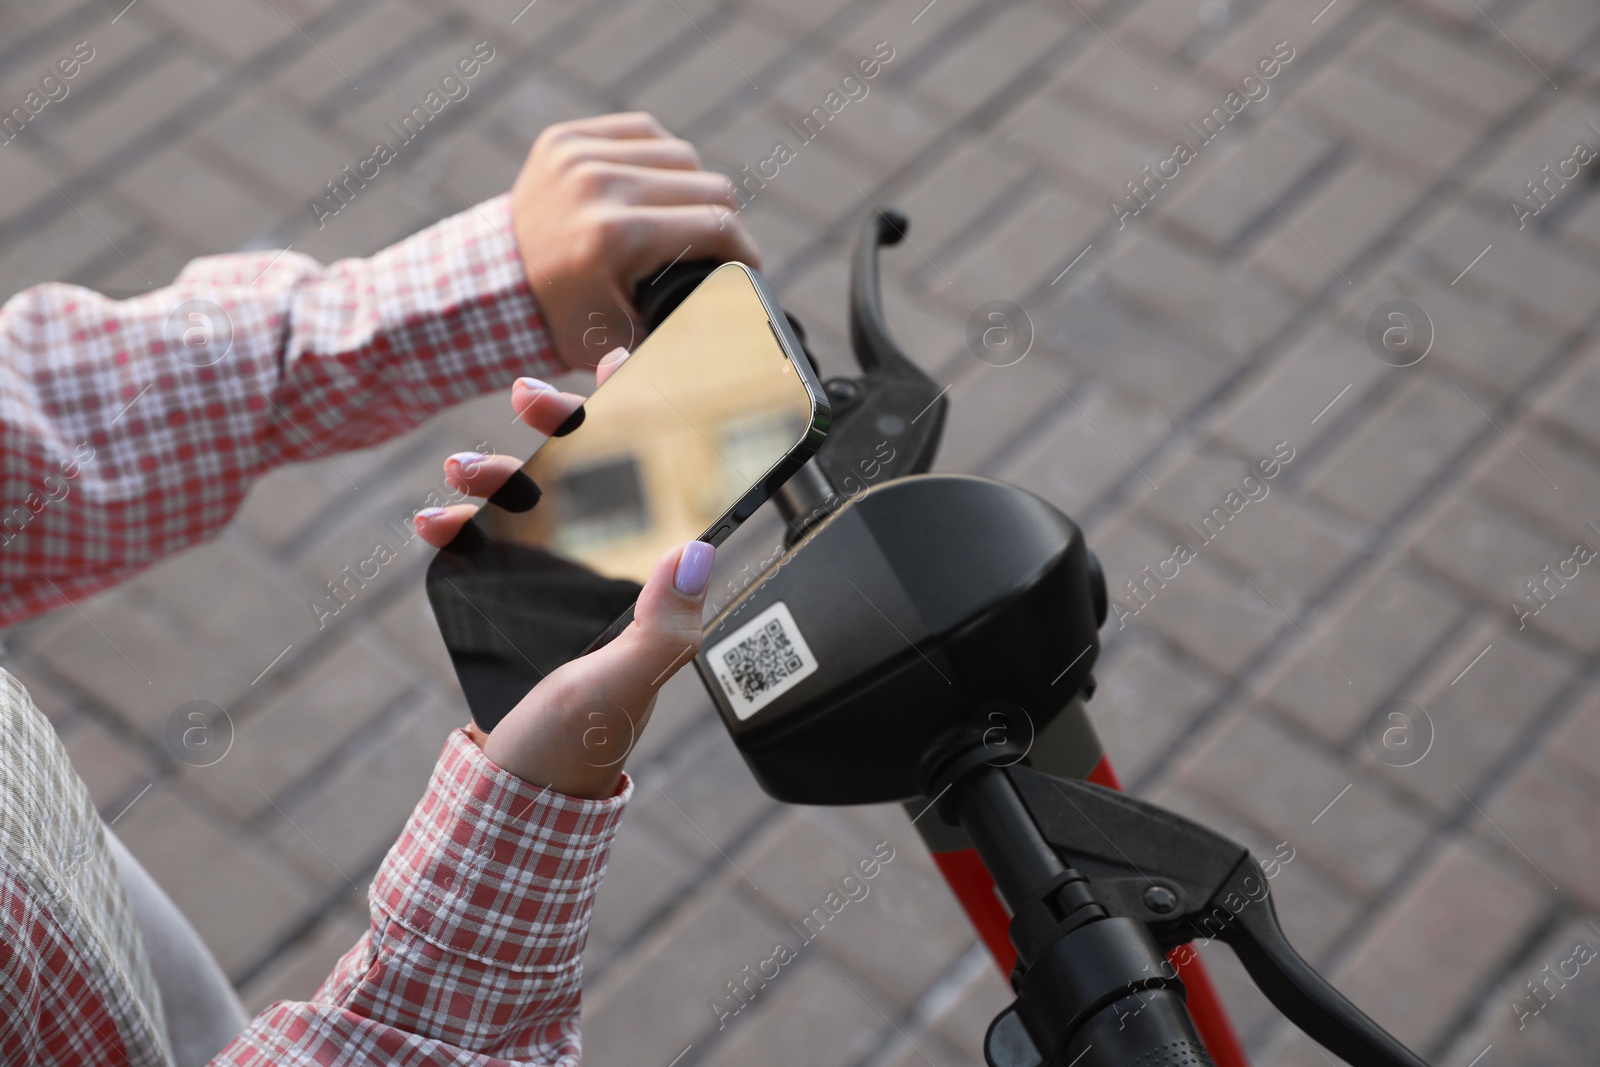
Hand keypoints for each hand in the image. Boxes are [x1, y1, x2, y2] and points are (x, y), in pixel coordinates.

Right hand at [413, 349, 714, 798]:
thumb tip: (700, 549)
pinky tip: (433, 522)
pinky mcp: (503, 593)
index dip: (646, 420)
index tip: (625, 364)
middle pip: (586, 472)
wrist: (513, 787)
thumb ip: (663, 624)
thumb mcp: (627, 683)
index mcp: (647, 579)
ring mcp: (550, 576)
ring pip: (526, 496)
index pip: (655, 482)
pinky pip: (479, 542)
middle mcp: (603, 565)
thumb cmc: (581, 739)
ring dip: (493, 470)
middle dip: (558, 424)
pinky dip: (454, 523)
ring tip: (461, 470)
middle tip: (531, 397)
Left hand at [510, 111, 761, 373]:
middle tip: (716, 250)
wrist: (488, 289)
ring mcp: (579, 155)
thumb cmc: (563, 323)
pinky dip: (658, 160)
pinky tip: (655, 189)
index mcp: (614, 235)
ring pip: (682, 154)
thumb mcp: (627, 339)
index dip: (746, 249)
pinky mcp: (565, 139)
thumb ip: (683, 327)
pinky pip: (643, 133)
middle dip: (722, 222)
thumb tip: (738, 312)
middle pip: (708, 185)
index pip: (716, 225)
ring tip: (683, 220)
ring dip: (692, 188)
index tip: (749, 268)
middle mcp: (598, 184)